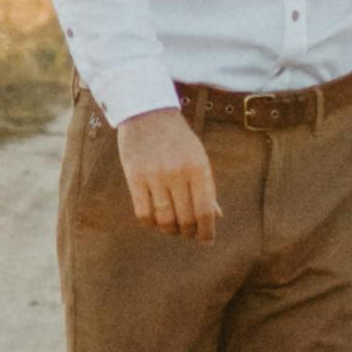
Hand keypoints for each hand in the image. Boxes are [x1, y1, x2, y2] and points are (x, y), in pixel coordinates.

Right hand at [116, 104, 220, 231]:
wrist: (147, 112)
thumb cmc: (178, 139)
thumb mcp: (198, 158)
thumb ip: (207, 188)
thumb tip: (216, 218)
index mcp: (199, 168)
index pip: (205, 212)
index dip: (207, 232)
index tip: (206, 239)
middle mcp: (178, 173)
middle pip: (185, 220)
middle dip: (188, 233)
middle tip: (187, 233)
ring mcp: (155, 176)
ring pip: (164, 220)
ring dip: (169, 231)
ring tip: (171, 228)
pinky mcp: (134, 177)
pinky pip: (143, 214)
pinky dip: (151, 223)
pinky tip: (155, 219)